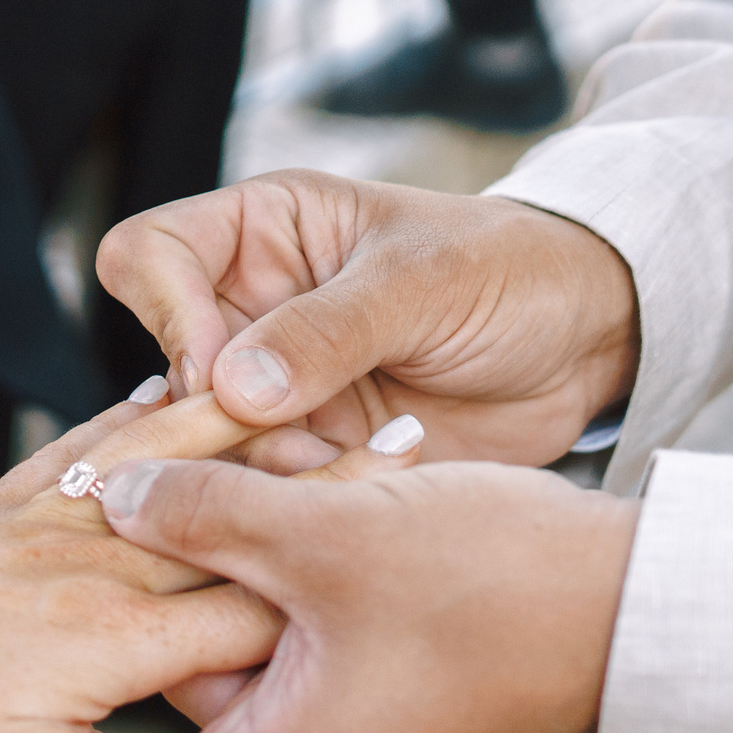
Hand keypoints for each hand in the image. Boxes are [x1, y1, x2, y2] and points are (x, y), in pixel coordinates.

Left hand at [0, 390, 421, 732]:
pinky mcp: (4, 511)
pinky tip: (173, 384)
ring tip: (340, 397)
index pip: (267, 612)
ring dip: (259, 435)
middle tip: (424, 444)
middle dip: (329, 494)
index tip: (442, 556)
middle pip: (240, 528)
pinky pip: (93, 448)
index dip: (353, 592)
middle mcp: (101, 567)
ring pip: (177, 469)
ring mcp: (52, 529)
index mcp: (122, 636)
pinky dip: (145, 414)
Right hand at [94, 170, 640, 468]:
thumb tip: (230, 387)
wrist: (583, 345)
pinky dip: (290, 499)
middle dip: (207, 415)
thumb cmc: (511, 274)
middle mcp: (254, 309)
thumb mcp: (423, 282)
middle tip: (279, 439)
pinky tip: (347, 489)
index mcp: (264, 233)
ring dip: (253, 465)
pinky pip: (262, 486)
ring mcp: (277, 387)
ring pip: (204, 439)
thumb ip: (328, 330)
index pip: (149, 254)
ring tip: (328, 465)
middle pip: (165, 365)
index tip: (219, 368)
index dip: (167, 311)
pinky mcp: (311, 451)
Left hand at [95, 455, 640, 732]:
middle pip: (213, 658)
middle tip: (220, 463)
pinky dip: (332, 571)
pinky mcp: (417, 710)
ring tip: (297, 465)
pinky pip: (340, 639)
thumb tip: (110, 494)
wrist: (644, 610)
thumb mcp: (320, 532)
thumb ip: (201, 512)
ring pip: (281, 636)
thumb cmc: (487, 585)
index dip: (135, 586)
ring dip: (279, 550)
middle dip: (216, 555)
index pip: (147, 689)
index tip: (132, 508)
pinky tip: (347, 487)